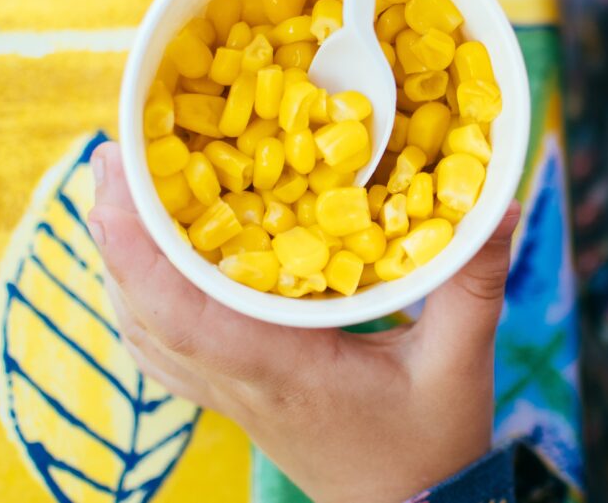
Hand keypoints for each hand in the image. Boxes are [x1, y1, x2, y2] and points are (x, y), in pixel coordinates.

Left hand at [88, 142, 520, 502]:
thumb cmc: (430, 447)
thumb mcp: (460, 362)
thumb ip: (474, 283)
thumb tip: (498, 204)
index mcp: (285, 367)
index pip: (188, 313)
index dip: (143, 248)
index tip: (118, 179)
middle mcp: (241, 380)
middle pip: (148, 312)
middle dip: (118, 234)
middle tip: (109, 159)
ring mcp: (231, 392)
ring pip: (147, 331)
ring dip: (123, 264)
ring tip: (118, 197)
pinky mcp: (237, 393)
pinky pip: (166, 346)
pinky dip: (144, 299)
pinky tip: (150, 268)